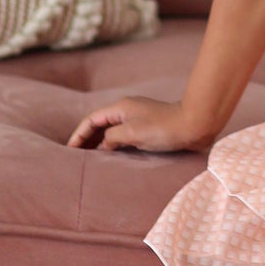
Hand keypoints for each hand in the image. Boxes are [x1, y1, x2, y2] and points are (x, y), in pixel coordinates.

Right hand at [66, 96, 213, 153]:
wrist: (195, 124)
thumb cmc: (164, 127)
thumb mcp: (133, 133)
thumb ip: (112, 138)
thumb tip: (104, 145)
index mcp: (120, 107)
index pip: (91, 120)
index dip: (79, 134)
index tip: (69, 149)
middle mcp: (128, 110)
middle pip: (100, 124)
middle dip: (87, 138)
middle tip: (76, 156)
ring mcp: (138, 118)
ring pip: (112, 130)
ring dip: (101, 142)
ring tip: (90, 158)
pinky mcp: (148, 128)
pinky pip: (124, 136)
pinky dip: (115, 145)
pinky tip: (114, 156)